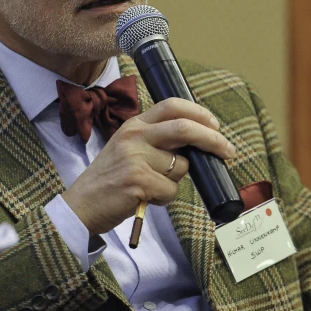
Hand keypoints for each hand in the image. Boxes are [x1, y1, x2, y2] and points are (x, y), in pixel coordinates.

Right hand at [62, 98, 234, 235]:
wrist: (82, 205)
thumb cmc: (109, 180)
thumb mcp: (126, 148)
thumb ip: (154, 141)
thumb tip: (195, 144)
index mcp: (133, 125)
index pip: (171, 105)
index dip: (198, 113)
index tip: (215, 125)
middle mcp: (134, 136)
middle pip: (185, 129)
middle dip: (212, 139)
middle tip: (228, 150)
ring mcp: (136, 158)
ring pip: (181, 167)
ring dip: (174, 181)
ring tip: (151, 187)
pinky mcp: (139, 181)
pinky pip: (171, 190)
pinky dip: (164, 199)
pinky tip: (145, 198)